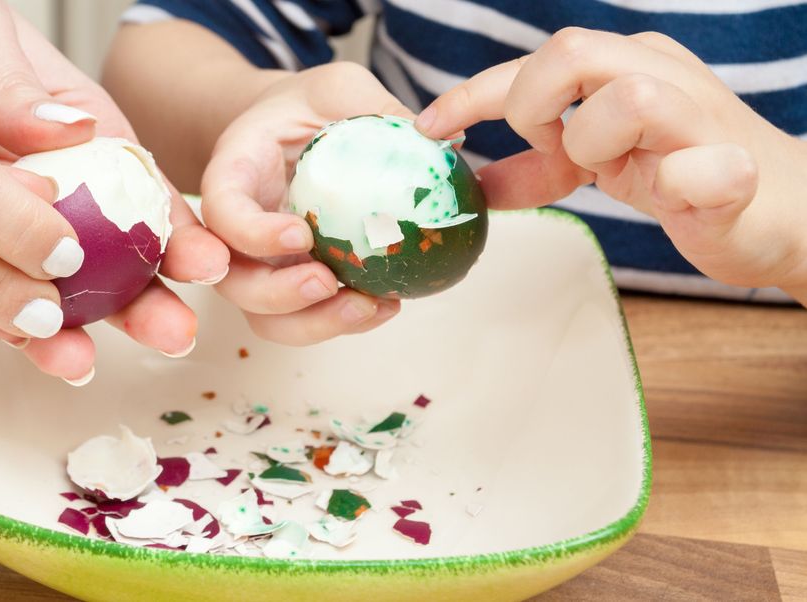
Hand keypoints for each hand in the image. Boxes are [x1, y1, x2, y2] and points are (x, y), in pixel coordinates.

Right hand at [202, 62, 404, 343]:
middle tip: (327, 281)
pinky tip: (386, 306)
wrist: (296, 130)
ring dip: (313, 323)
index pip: (222, 212)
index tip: (301, 233)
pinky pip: (304, 319)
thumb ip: (375, 108)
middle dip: (277, 294)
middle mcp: (236, 230)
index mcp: (234, 173)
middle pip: (232, 281)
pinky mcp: (293, 284)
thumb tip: (444, 140)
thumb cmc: (312, 106)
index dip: (252, 233)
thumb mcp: (340, 88)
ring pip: (264, 316)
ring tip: (368, 306)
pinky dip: (341, 324)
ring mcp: (262, 264)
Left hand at [416, 28, 806, 303]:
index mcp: (627, 68)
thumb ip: (542, 166)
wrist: (784, 214)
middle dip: (533, 104)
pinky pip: (697, 169)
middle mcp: (663, 76)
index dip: (473, 93)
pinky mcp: (735, 172)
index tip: (428, 127)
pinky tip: (670, 197)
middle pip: (573, 51)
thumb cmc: (687, 178)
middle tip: (549, 148)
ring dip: (593, 145)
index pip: (536, 62)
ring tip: (611, 171)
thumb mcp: (603, 165)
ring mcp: (703, 120)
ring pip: (628, 98)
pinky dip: (672, 185)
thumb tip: (479, 184)